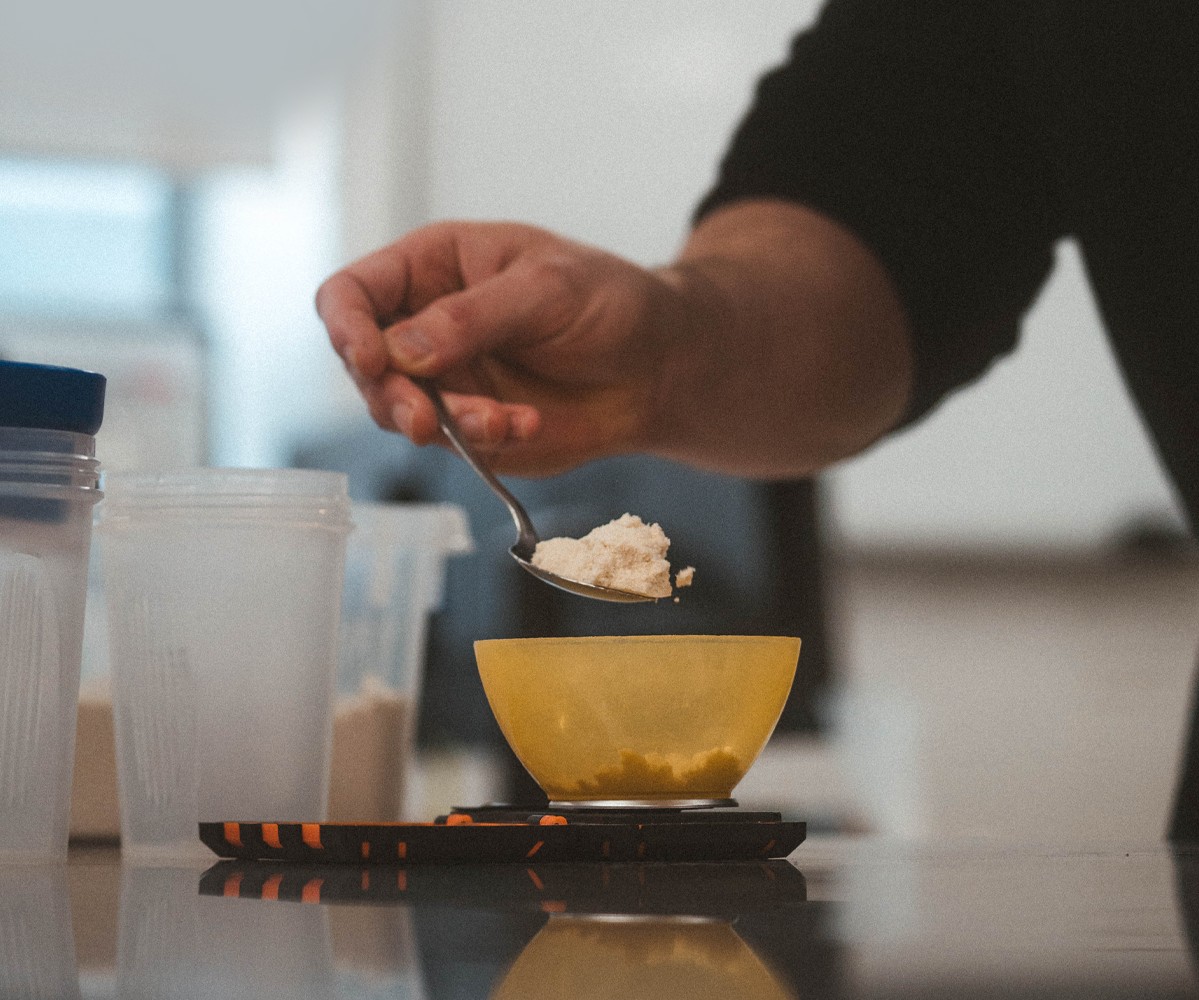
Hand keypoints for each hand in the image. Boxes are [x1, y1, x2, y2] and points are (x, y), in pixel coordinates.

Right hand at [316, 221, 679, 475]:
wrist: (659, 367)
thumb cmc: (609, 301)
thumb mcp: (547, 288)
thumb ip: (473, 317)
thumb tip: (401, 351)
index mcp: (432, 267)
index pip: (354, 292)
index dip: (347, 326)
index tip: (370, 360)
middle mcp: (424, 324)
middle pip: (363, 364)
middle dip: (390, 395)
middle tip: (424, 421)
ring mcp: (445, 380)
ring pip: (399, 413)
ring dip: (440, 425)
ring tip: (499, 421)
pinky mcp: (470, 425)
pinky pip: (450, 443)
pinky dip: (483, 440)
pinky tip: (527, 423)